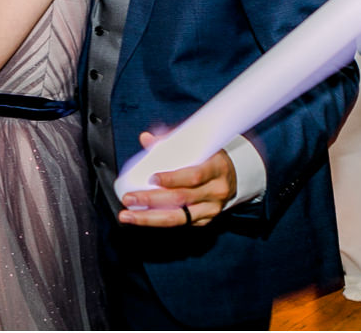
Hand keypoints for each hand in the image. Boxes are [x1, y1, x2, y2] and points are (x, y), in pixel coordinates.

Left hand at [117, 131, 237, 228]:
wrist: (232, 176)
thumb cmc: (210, 157)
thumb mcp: (198, 146)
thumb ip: (171, 141)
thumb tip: (145, 138)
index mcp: (216, 167)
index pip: (194, 176)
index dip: (172, 179)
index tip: (151, 178)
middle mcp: (216, 190)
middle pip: (181, 198)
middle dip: (151, 199)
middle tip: (128, 198)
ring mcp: (212, 208)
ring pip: (178, 218)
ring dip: (149, 218)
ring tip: (128, 216)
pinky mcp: (206, 220)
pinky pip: (180, 223)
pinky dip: (159, 221)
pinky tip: (142, 218)